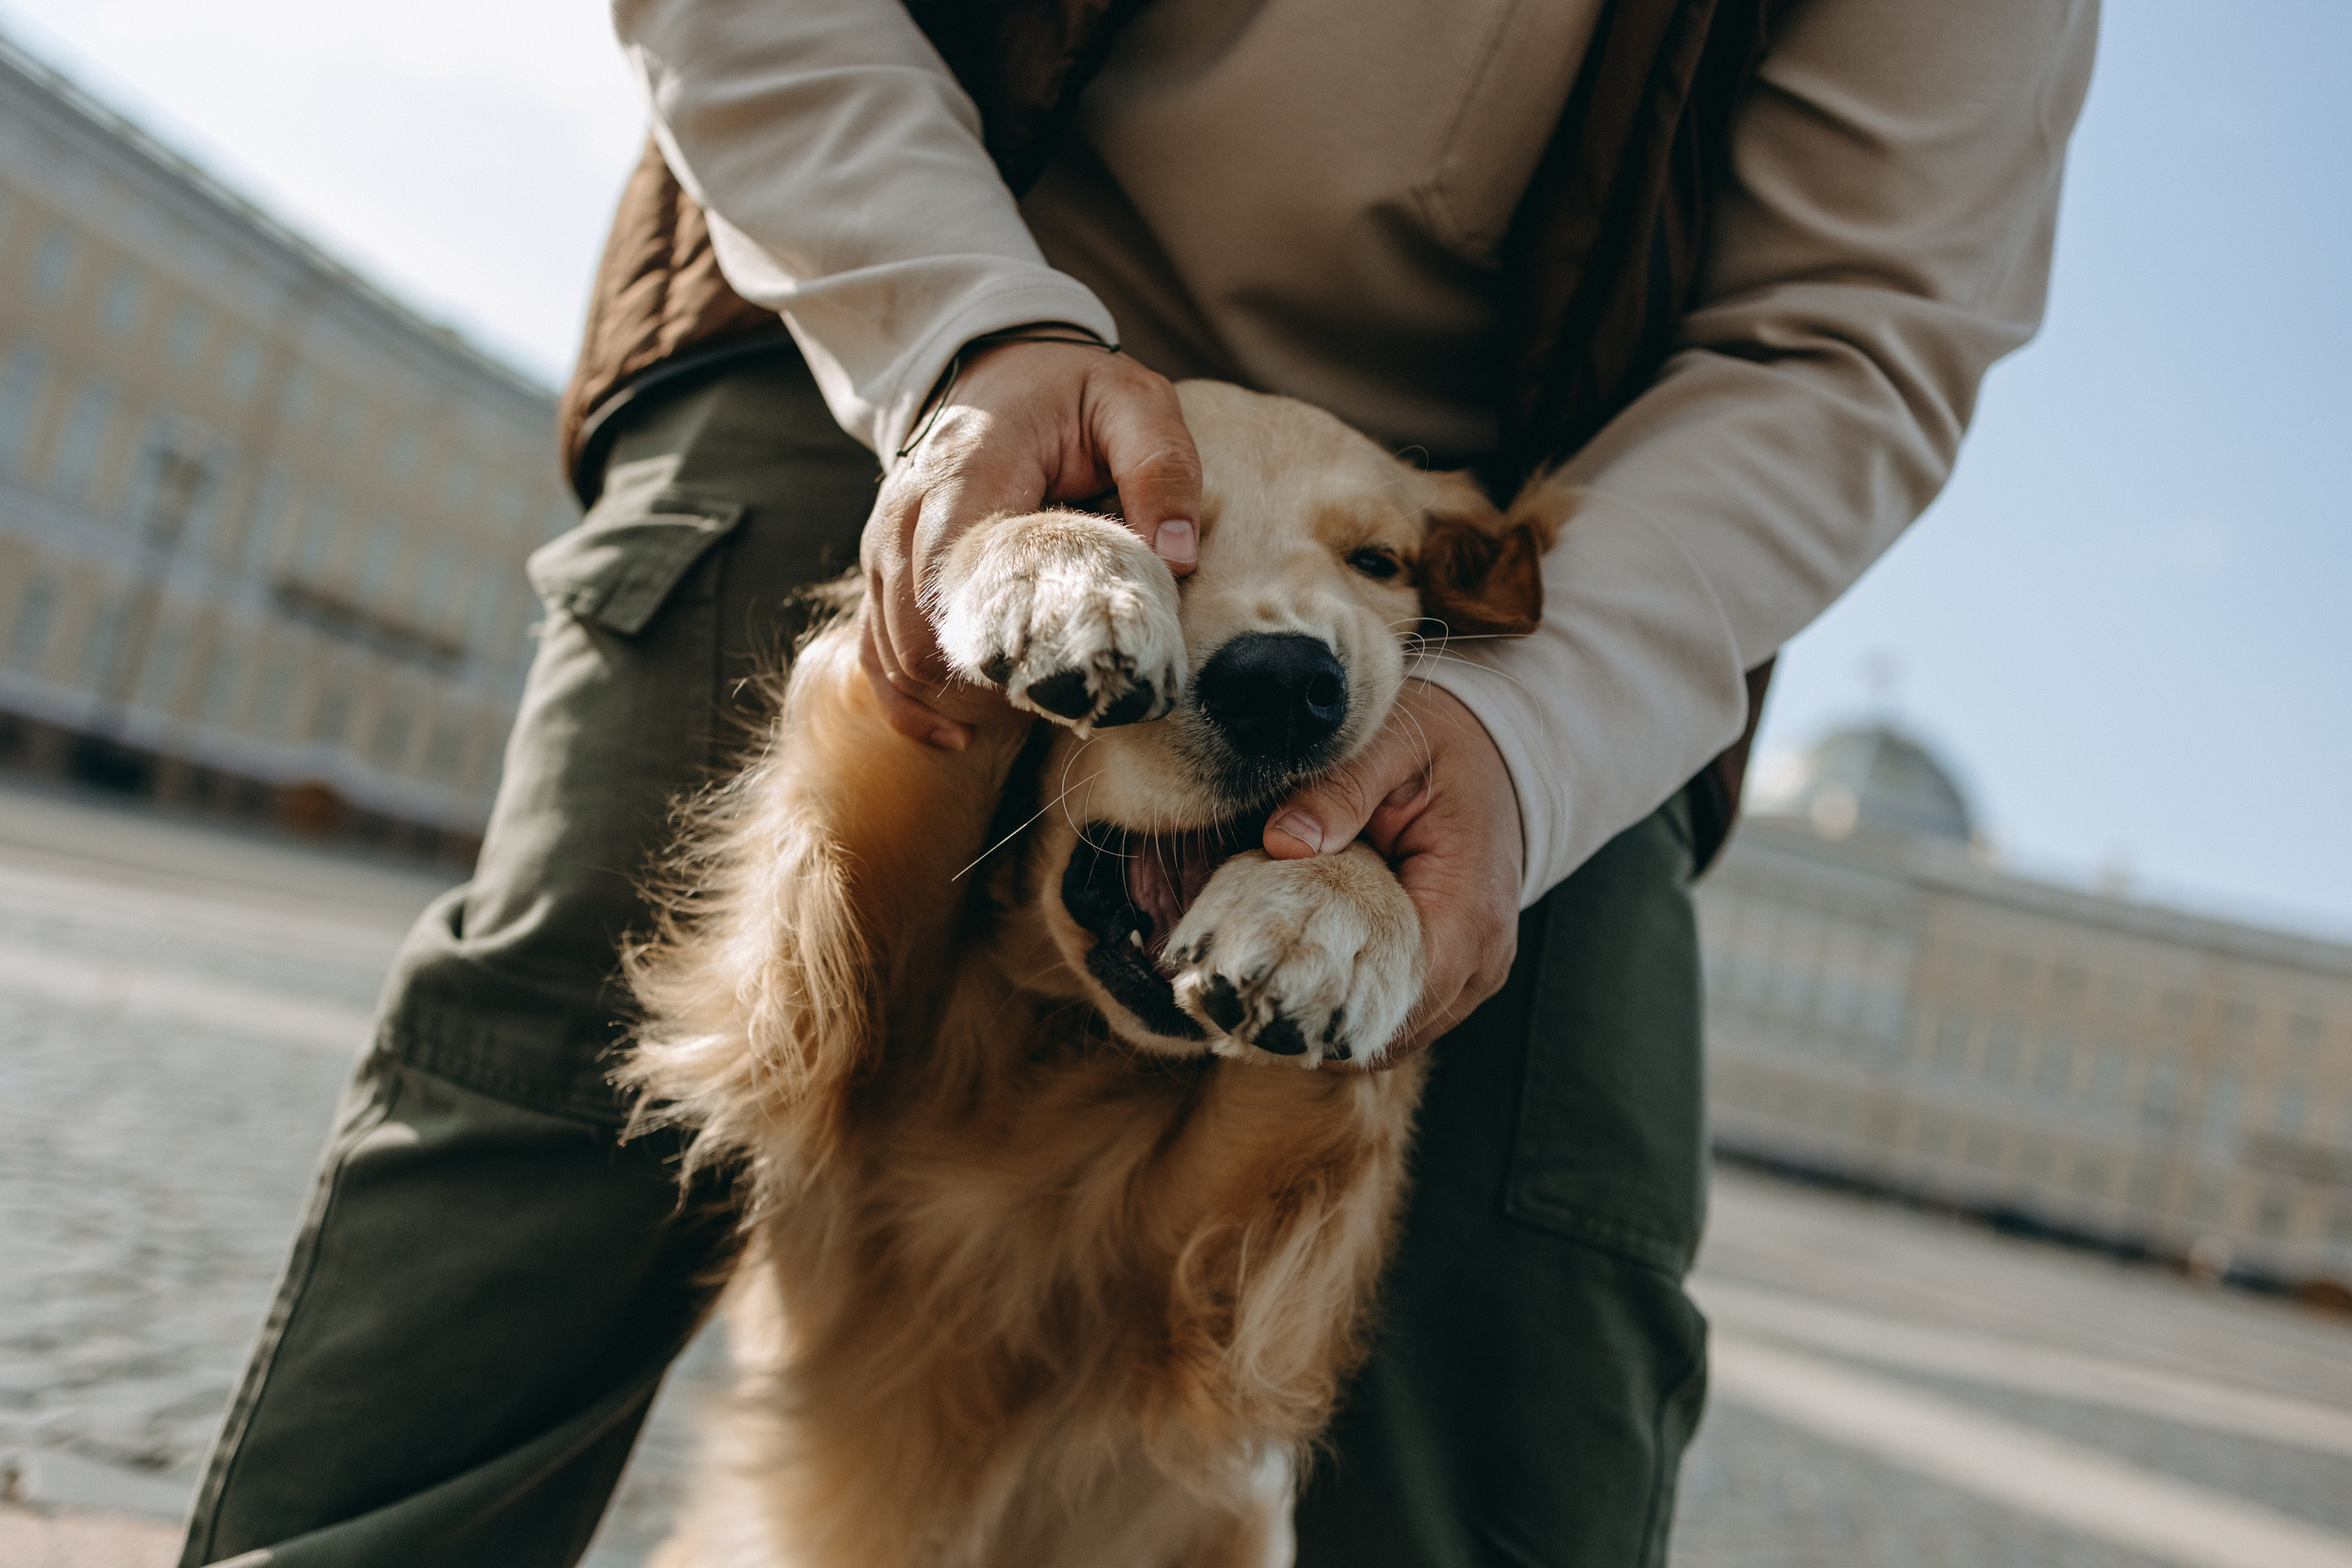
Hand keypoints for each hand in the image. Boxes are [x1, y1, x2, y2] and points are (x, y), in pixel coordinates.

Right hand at [860, 333, 1200, 747]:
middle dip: (977, 682)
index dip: (993, 643)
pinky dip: (908, 702)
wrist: (1002, 364)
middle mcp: (906, 514)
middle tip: (1054, 697)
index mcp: (966, 474)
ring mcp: (884, 546)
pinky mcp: (883, 572)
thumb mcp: (1133, 404)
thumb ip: (1162, 469)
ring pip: (890, 651)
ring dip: (948, 696)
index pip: (951, 580)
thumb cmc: (1072, 391)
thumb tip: (1178, 558)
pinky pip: (874, 653)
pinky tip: (958, 736)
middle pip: (913, 632)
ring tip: (1022, 713)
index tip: (1057, 671)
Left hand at [1262, 685, 1522, 1066]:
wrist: (1497, 757)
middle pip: (1390, 1030)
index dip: (1327, 1009)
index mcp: (1471, 909)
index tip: (1255, 996)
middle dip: (1313, 1028)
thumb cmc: (1444, 750)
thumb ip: (1340, 789)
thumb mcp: (1391, 747)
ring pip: (1390, 1036)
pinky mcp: (1453, 978)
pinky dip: (1345, 1016)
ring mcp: (1471, 976)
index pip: (1400, 994)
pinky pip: (1396, 1019)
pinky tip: (1293, 995)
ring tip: (1253, 1009)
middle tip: (1234, 1009)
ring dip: (1326, 1030)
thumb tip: (1283, 839)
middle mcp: (1481, 960)